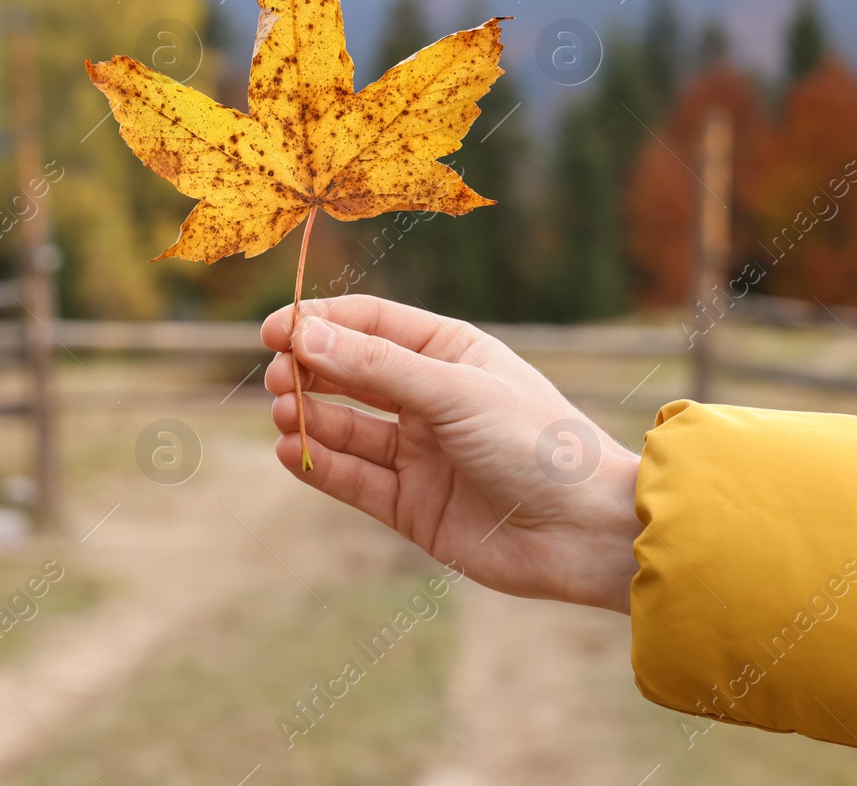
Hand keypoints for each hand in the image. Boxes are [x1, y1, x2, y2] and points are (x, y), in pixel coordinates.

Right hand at [262, 294, 641, 613]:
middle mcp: (431, 399)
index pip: (371, 324)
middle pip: (351, 374)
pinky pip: (354, 480)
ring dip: (309, 418)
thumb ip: (377, 367)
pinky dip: (320, 465)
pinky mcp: (412, 507)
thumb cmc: (536, 444)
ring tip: (282, 414)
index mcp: (450, 354)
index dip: (320, 324)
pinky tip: (292, 452)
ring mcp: (420, 454)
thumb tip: (305, 334)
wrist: (584, 533)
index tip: (273, 331)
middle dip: (309, 371)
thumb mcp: (455, 392)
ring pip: (346, 429)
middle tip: (277, 378)